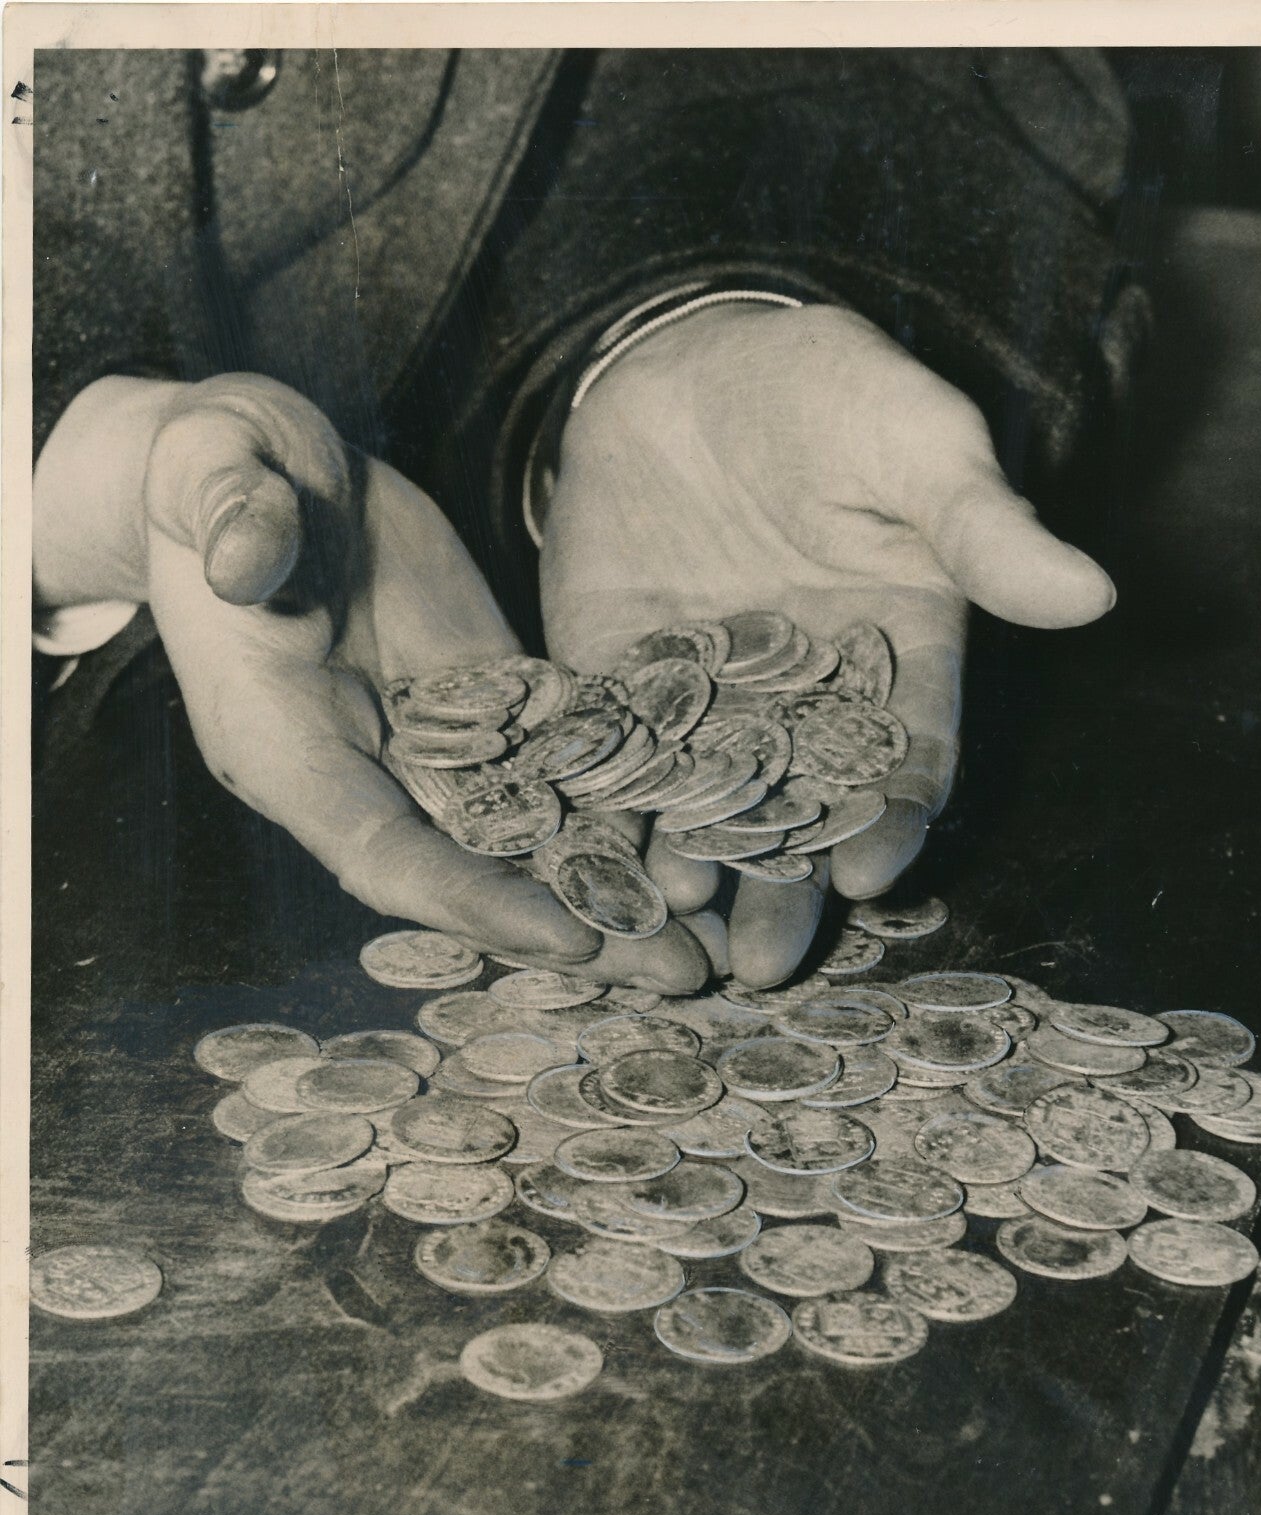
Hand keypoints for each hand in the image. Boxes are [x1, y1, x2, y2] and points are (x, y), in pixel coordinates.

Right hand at [33, 373, 707, 989]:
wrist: (267, 462)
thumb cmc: (217, 472)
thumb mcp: (215, 477)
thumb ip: (234, 525)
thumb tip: (244, 561)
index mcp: (286, 748)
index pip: (383, 853)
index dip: (472, 899)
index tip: (568, 935)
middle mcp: (367, 769)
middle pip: (479, 871)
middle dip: (580, 925)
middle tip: (680, 976)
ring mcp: (436, 740)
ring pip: (534, 832)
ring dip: (620, 883)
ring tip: (715, 935)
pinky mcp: (491, 695)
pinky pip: (562, 761)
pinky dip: (629, 803)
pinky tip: (706, 832)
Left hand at [540, 304, 1114, 987]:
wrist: (691, 366)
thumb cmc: (829, 396)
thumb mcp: (916, 445)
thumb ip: (984, 528)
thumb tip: (1091, 592)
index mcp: (895, 660)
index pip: (902, 760)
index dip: (889, 819)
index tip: (866, 872)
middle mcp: (802, 700)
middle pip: (800, 812)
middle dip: (781, 886)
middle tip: (760, 963)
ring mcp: (706, 699)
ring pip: (703, 804)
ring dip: (688, 867)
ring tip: (669, 926)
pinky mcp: (618, 680)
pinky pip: (611, 756)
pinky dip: (600, 807)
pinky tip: (582, 860)